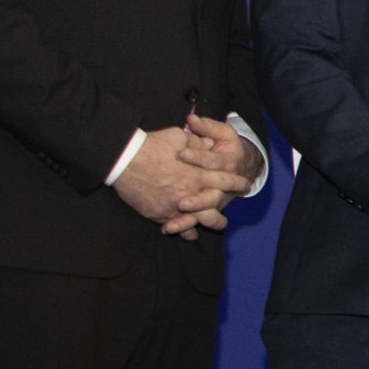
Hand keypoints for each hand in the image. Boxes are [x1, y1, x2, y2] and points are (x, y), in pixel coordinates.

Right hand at [115, 125, 252, 234]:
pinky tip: (188, 232)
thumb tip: (209, 144)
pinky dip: (184, 230)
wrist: (124, 159)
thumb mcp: (180, 136)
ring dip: (208, 224)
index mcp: (199, 174)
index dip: (237, 183)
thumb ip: (198, 142)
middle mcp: (191, 193)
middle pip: (216, 209)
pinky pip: (177, 227)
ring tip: (214, 224)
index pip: (226, 181)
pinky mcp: (160, 214)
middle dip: (225, 211)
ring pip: (199, 222)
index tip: (244, 184)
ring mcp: (175, 206)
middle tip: (228, 212)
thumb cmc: (152, 145)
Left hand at [161, 115, 264, 234]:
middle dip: (197, 198)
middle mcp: (223, 185)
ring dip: (189, 218)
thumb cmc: (230, 149)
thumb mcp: (224, 134)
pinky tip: (168, 228)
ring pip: (206, 213)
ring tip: (172, 223)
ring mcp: (216, 200)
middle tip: (182, 202)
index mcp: (227, 164)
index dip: (197, 157)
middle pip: (212, 194)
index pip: (212, 161)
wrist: (246, 169)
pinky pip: (197, 221)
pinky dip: (184, 227)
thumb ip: (208, 127)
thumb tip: (192, 118)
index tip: (181, 153)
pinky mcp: (209, 210)